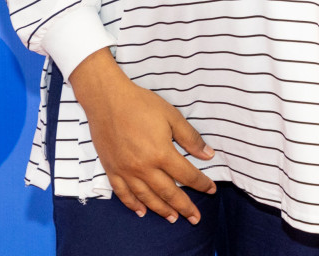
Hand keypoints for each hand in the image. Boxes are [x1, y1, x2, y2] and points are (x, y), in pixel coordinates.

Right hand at [67, 49, 216, 223]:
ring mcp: (126, 171)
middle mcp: (144, 168)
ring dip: (162, 210)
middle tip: (195, 218)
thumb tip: (208, 155)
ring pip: (147, 198)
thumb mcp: (171, 116)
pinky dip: (133, 204)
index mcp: (161, 153)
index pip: (186, 175)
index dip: (201, 184)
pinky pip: (123, 194)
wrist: (107, 99)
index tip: (211, 190)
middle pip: (168, 193)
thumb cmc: (141, 104)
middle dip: (184, 207)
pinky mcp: (111, 170)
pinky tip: (142, 211)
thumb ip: (190, 138)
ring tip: (173, 219)